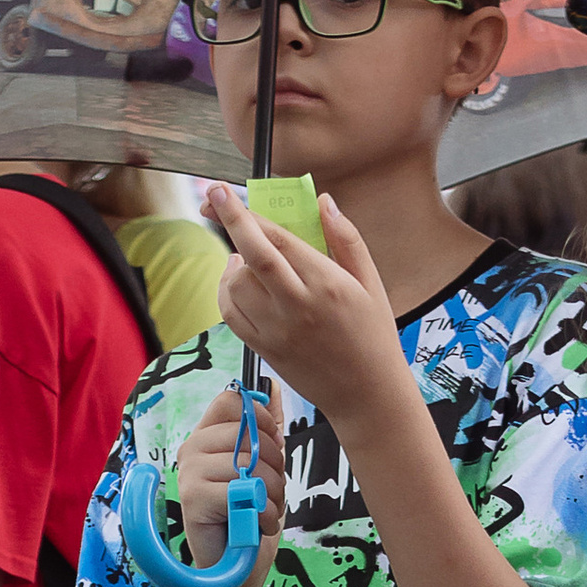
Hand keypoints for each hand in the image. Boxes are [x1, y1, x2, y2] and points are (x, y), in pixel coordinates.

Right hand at [169, 387, 287, 586]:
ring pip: (250, 463)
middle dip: (275, 467)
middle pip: (248, 432)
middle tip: (269, 493)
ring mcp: (188, 472)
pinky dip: (262, 512)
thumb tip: (272, 385)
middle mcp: (191, 448)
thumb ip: (267, 428)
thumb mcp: (266, 466)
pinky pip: (241, 490)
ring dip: (272, 494)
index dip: (261, 418)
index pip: (232, 399)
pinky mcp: (192, 497)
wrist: (236, 568)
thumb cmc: (249, 515)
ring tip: (263, 512)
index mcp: (207, 435)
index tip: (272, 445)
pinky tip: (256, 524)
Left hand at [204, 184, 413, 437]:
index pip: (278, 238)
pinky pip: (231, 314)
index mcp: (327, 283)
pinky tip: (239, 283)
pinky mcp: (264, 349)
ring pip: (236, 285)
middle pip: (252, 256)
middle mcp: (298, 306)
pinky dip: (226, 292)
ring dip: (232, 262)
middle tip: (213, 198)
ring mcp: (276, 331)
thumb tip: (324, 201)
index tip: (226, 191)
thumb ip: (346, 239)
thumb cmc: (373, 335)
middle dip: (228, 222)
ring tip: (245, 256)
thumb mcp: (370, 282)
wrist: (366, 395)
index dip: (248, 212)